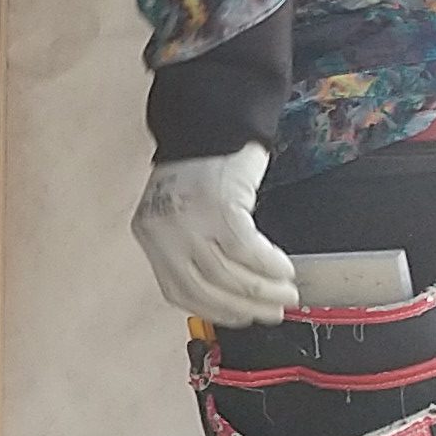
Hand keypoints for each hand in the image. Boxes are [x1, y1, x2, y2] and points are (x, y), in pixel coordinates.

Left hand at [130, 145, 300, 325]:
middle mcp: (164, 232)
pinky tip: (284, 269)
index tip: (239, 317)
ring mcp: (190, 222)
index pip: (177, 291)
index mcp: (150, 234)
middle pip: (204, 289)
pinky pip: (248, 251)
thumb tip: (227, 291)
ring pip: (228, 275)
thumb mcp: (181, 212)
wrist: (210, 118)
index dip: (213, 310)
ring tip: (285, 293)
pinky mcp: (219, 209)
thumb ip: (191, 247)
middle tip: (271, 312)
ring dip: (262, 291)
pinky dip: (270, 266)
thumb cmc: (200, 164)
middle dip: (243, 307)